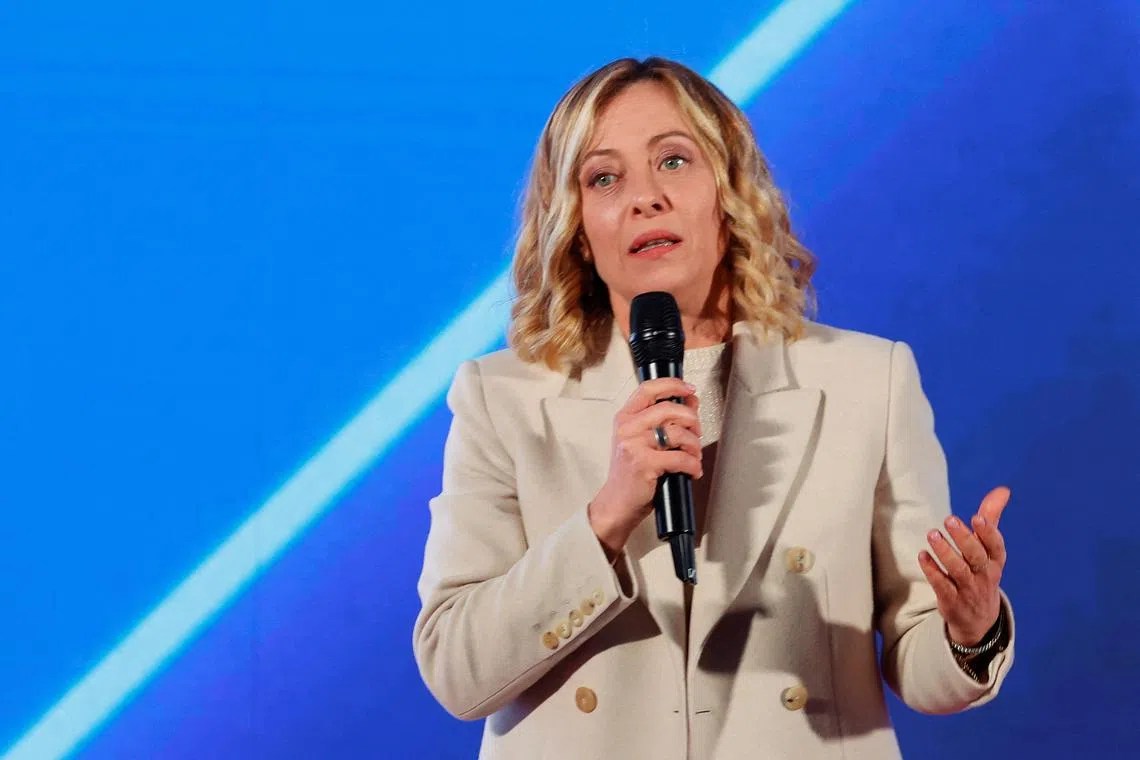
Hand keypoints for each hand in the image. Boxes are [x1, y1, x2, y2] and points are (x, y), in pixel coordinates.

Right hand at [588, 378, 702, 556]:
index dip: (673, 385)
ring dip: (694, 445)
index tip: (689, 390)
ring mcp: (634, 445)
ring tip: (694, 455)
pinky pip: (681, 458)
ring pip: (678, 433)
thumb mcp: (640, 442)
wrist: (616, 504)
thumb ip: (662, 421)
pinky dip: (693, 465)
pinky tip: (692, 470)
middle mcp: (627, 428)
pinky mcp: (644, 463)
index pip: (648, 389)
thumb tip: (690, 403)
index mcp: (625, 418)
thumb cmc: (629, 475)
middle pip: (669, 409)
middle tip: (696, 432)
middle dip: (691, 420)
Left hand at [918, 486, 1009, 644]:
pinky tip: (922, 556)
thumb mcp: (990, 548)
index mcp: (995, 561)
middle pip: (976, 556)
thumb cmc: (982, 572)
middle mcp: (984, 575)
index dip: (988, 533)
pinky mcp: (951, 600)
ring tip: (932, 534)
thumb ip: (992, 517)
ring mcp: (968, 589)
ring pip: (958, 570)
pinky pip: (942, 585)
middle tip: (949, 519)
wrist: (979, 619)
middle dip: (964, 538)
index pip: (996, 546)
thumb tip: (1003, 489)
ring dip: (945, 552)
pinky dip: (932, 571)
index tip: (977, 517)